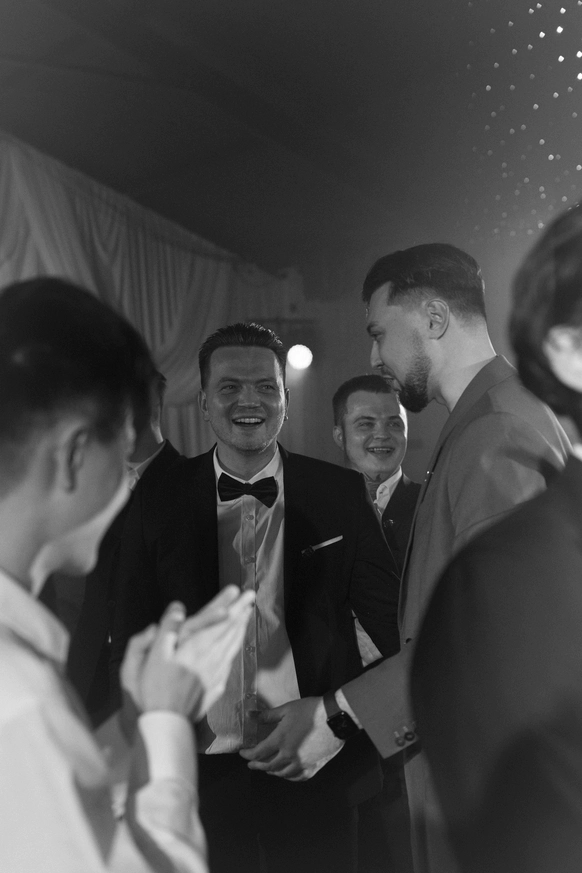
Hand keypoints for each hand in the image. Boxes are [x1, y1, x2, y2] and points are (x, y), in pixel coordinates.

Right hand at [121, 586, 254, 719]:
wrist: (166, 723)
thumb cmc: (154, 688)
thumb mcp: (153, 655)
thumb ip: (167, 629)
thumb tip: (178, 608)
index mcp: (195, 646)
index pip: (215, 619)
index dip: (227, 604)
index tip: (238, 591)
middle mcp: (210, 657)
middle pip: (229, 629)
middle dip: (240, 611)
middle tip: (250, 596)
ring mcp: (216, 673)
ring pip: (232, 645)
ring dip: (241, 627)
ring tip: (247, 615)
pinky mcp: (216, 686)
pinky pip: (230, 661)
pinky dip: (236, 647)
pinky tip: (237, 644)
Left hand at [239, 696, 343, 780]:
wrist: (334, 718)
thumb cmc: (310, 710)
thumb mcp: (287, 709)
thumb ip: (268, 715)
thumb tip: (251, 716)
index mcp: (280, 740)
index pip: (258, 753)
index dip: (248, 755)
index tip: (243, 753)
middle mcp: (289, 756)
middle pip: (268, 766)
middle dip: (257, 765)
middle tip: (251, 764)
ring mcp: (302, 763)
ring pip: (282, 773)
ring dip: (272, 772)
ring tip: (268, 769)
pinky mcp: (313, 767)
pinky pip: (297, 777)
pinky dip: (289, 776)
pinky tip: (287, 773)